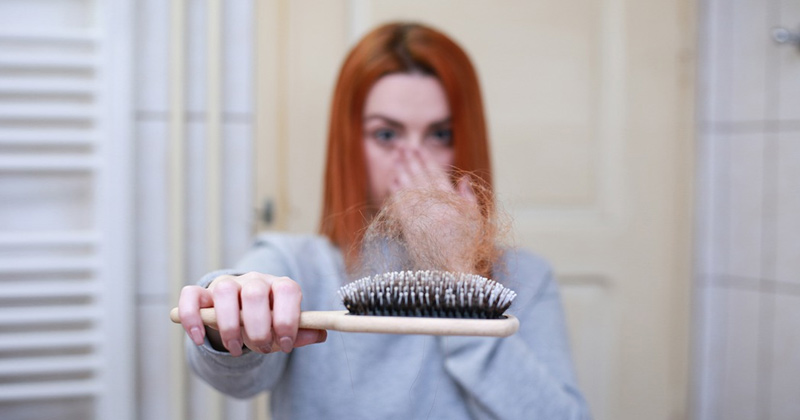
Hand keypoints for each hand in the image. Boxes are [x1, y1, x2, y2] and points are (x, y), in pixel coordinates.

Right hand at [178, 272, 326, 355]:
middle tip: (262, 348)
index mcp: (279, 286)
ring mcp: (227, 284)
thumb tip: (320, 334)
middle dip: (258, 327)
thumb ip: (300, 333)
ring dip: (229, 326)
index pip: (287, 290)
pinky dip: (192, 318)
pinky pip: (191, 295)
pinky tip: (199, 339)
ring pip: (224, 291)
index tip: (286, 343)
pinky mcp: (203, 293)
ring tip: (237, 348)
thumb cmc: (266, 322)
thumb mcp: (284, 330)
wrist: (240, 314)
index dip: (287, 318)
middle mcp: (254, 280)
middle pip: (255, 292)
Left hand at [385, 148, 482, 272]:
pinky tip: (392, 182)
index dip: (426, 160)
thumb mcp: (476, 221)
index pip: (437, 175)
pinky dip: (396, 193)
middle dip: (411, 160)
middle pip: (420, 177)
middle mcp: (436, 207)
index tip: (419, 148)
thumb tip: (463, 178)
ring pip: (409, 189)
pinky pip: (401, 206)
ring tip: (396, 158)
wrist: (454, 273)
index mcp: (452, 203)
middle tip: (402, 146)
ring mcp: (422, 218)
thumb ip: (469, 198)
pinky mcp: (410, 230)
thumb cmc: (468, 248)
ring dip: (401, 171)